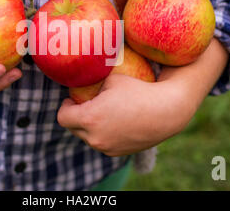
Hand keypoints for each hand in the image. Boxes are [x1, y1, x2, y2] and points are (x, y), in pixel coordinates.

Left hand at [57, 74, 195, 156]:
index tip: (73, 99)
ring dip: (89, 126)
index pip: (62, 117)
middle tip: (86, 104)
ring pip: (87, 137)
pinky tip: (115, 122)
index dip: (65, 106)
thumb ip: (92, 81)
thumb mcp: (111, 78)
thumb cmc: (139, 89)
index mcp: (90, 118)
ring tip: (102, 112)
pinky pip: (101, 143)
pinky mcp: (117, 153)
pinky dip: (102, 133)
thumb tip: (80, 76)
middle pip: (73, 128)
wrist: (167, 110)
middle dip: (76, 116)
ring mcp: (106, 148)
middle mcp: (95, 137)